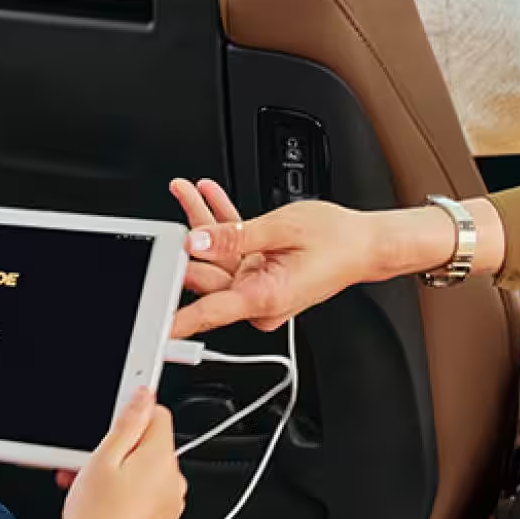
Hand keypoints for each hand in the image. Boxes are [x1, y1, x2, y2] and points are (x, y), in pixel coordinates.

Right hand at [56, 389, 185, 518]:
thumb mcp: (102, 460)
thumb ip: (127, 423)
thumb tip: (144, 395)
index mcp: (161, 460)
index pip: (158, 413)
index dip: (131, 413)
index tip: (113, 418)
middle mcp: (173, 481)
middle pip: (149, 444)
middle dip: (118, 448)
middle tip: (89, 461)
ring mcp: (170, 503)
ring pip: (145, 471)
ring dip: (118, 472)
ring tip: (89, 487)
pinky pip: (147, 494)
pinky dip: (126, 493)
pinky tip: (101, 503)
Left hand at [167, 178, 498, 335]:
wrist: (366, 242)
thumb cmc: (338, 240)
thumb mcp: (281, 229)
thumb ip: (234, 237)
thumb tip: (196, 243)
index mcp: (265, 297)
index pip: (210, 313)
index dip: (178, 321)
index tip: (153, 327)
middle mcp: (260, 300)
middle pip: (208, 276)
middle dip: (187, 243)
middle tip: (168, 218)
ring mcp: (258, 288)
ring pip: (217, 258)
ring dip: (203, 224)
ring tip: (188, 191)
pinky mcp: (260, 275)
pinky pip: (232, 251)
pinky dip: (222, 226)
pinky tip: (208, 197)